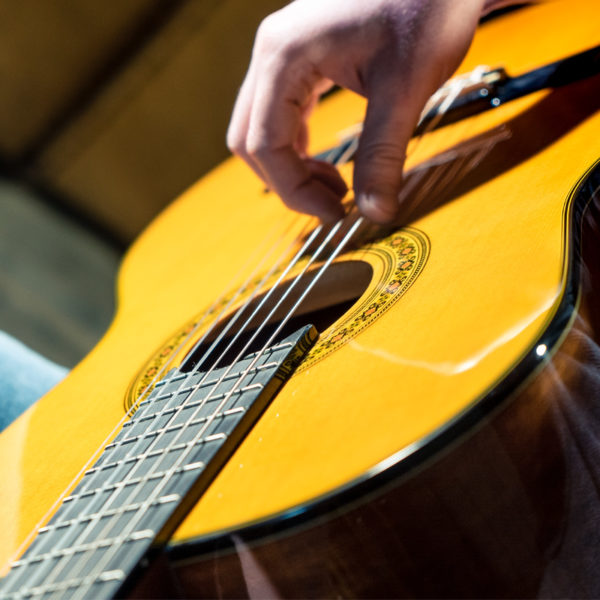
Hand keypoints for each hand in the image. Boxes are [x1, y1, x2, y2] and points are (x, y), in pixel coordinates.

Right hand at [227, 0, 488, 222]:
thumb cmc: (426, 7)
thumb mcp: (405, 89)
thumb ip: (384, 156)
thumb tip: (376, 214)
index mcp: (284, 55)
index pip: (265, 143)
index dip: (295, 190)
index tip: (336, 214)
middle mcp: (272, 52)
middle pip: (251, 138)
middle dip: (289, 182)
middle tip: (335, 205)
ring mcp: (282, 54)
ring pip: (262, 129)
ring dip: (292, 168)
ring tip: (337, 187)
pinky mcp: (300, 60)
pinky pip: (281, 115)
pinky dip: (300, 148)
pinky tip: (330, 163)